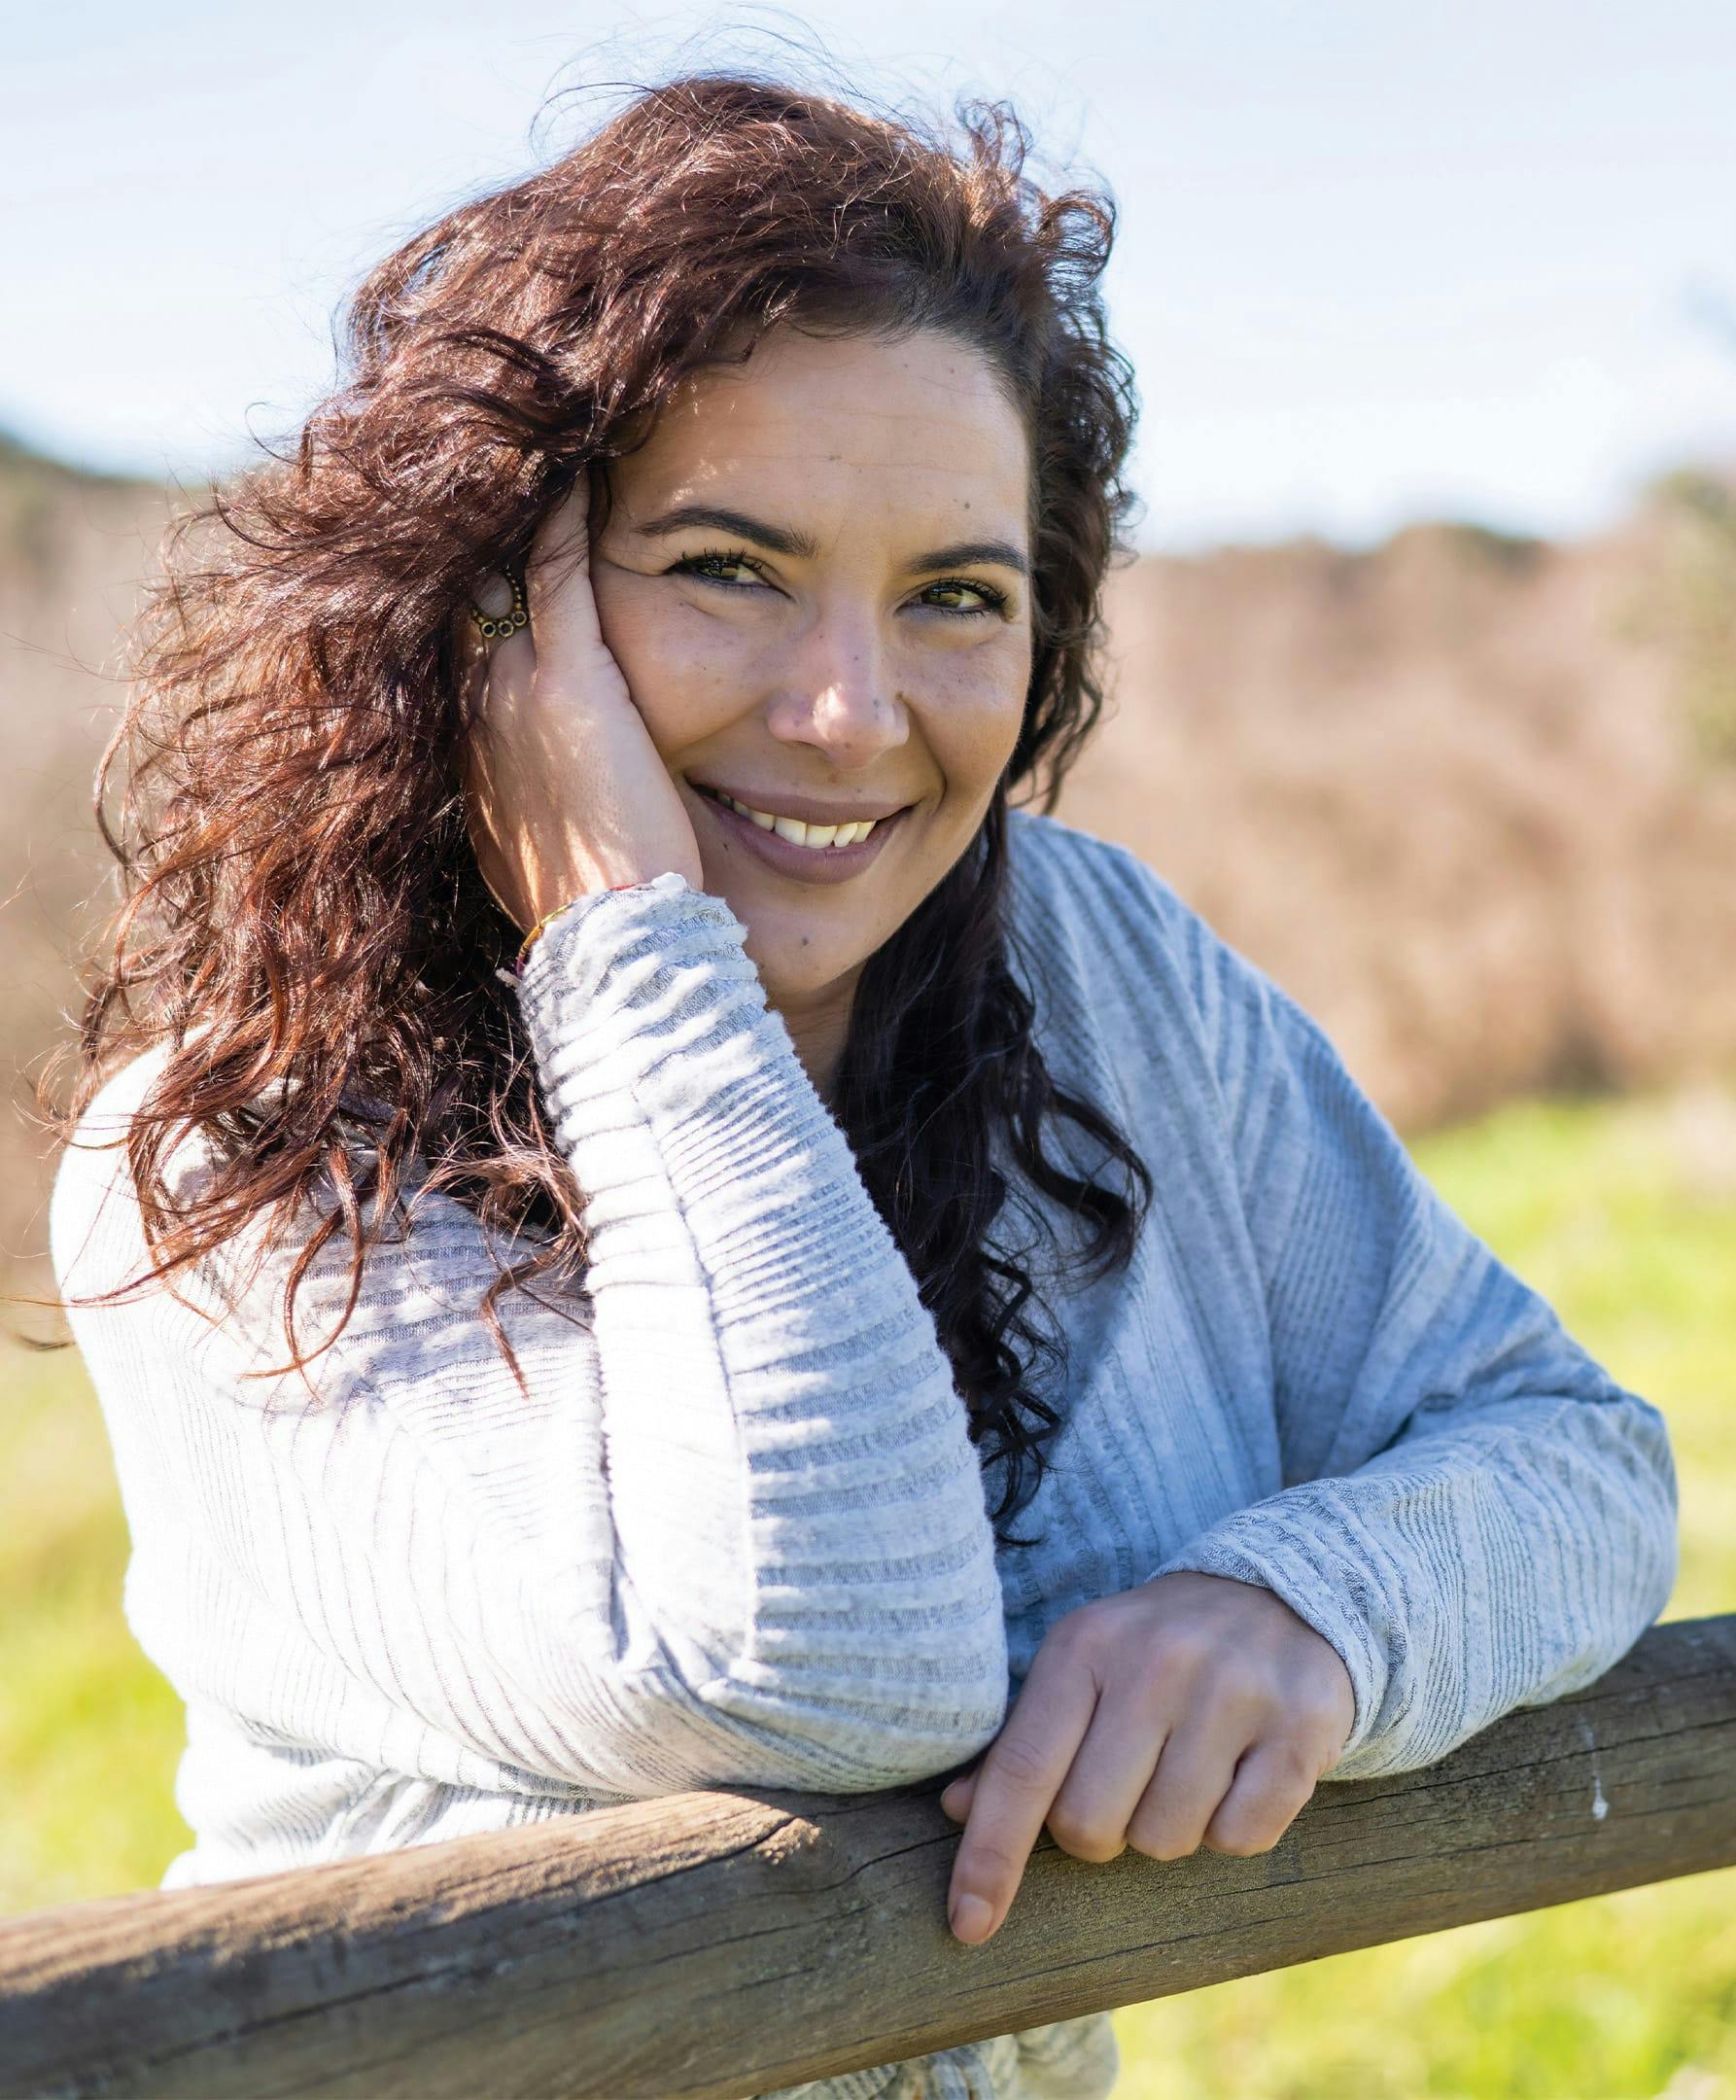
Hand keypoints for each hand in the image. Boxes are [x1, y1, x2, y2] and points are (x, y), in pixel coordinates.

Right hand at [460, 475, 703, 931]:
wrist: (610, 943)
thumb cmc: (593, 911)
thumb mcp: (534, 852)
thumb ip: (526, 808)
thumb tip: (540, 805)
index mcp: (464, 752)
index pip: (451, 647)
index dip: (458, 594)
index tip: (468, 551)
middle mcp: (471, 712)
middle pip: (459, 596)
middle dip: (471, 540)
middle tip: (480, 474)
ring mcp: (513, 692)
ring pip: (498, 573)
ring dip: (511, 514)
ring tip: (528, 448)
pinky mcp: (572, 682)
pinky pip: (558, 572)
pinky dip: (565, 515)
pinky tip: (578, 462)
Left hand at [939, 1570, 1355, 1943]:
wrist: (1278, 1596)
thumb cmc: (1154, 1651)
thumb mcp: (1080, 1670)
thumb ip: (1022, 1741)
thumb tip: (957, 1809)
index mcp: (1085, 1646)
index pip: (1022, 1769)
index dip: (990, 1856)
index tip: (968, 1925)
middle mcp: (1155, 1662)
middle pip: (1089, 1825)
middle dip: (1098, 1834)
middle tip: (1126, 1787)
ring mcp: (1232, 1692)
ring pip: (1165, 1840)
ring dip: (1167, 1831)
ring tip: (1186, 1771)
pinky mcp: (1300, 1727)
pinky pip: (1242, 1838)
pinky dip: (1232, 1830)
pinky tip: (1238, 1775)